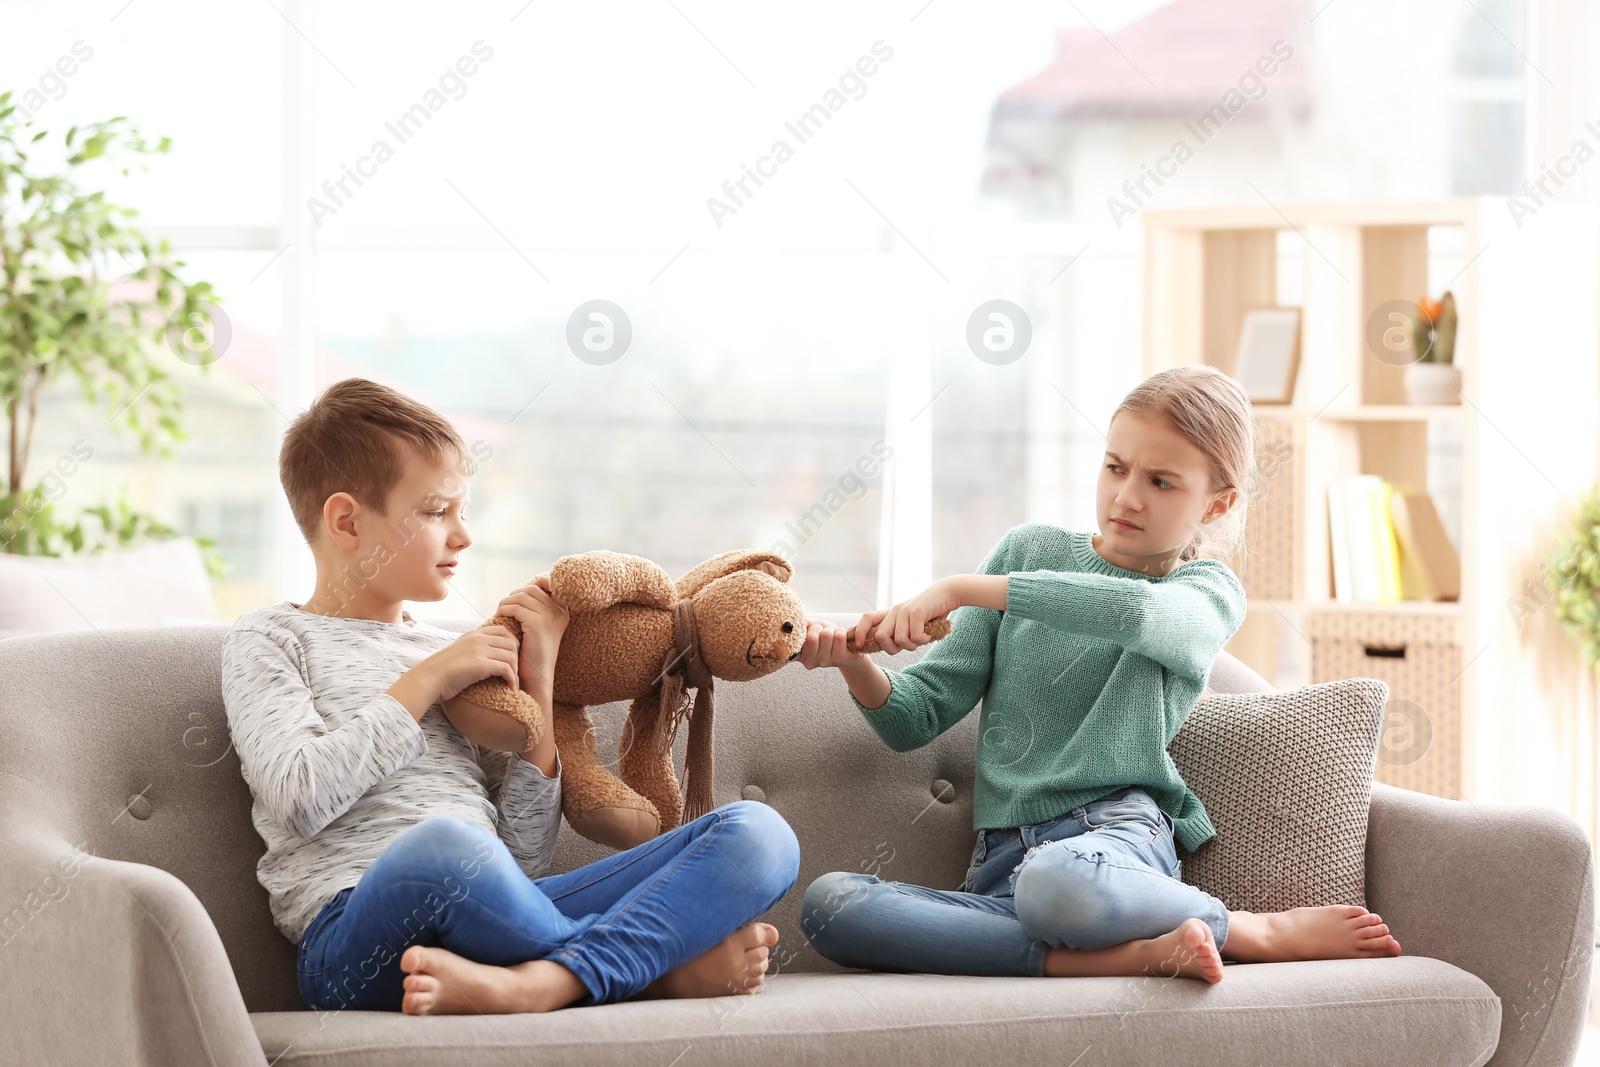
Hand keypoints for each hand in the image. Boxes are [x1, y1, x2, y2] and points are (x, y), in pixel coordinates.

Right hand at [424, 626, 519, 700]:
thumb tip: (488, 657)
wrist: (428, 678)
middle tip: (516, 672)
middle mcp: (477, 638)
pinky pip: (506, 668)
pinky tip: (510, 687)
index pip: (503, 631)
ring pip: (511, 655)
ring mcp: (479, 650)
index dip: (512, 644)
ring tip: (513, 681)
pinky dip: (512, 679)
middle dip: (518, 658)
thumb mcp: (459, 652)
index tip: (513, 659)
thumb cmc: (442, 671)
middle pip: (511, 642)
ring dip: (516, 670)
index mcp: (473, 634)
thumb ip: (473, 649)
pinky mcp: (480, 664)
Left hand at [496, 574, 569, 692]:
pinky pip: (515, 607)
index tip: (516, 599)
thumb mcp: (539, 626)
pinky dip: (504, 611)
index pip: (545, 583)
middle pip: (530, 588)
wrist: (538, 675)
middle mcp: (559, 610)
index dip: (528, 586)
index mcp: (562, 609)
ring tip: (500, 613)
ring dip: (506, 603)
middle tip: (503, 608)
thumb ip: (535, 608)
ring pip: (521, 596)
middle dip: (513, 596)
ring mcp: (550, 615)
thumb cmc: (534, 651)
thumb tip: (520, 590)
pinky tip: (499, 619)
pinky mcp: (537, 623)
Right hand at [794, 619, 867, 670]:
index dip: (794, 636)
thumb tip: (801, 620)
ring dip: (831, 630)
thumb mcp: (812, 627)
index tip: (799, 631)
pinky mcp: (841, 659)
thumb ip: (804, 624)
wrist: (847, 647)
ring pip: (827, 635)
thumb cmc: (826, 636)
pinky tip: (842, 639)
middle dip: (818, 628)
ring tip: (832, 636)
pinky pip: (840, 636)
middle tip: (821, 632)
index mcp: (797, 654)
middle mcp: (809, 662)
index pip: (789, 648)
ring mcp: (826, 662)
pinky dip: (841, 631)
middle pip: (811, 638)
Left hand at [853, 577, 962, 653]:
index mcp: (891, 613)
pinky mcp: (916, 612)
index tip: (860, 646)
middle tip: (908, 645)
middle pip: (881, 637)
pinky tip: (929, 634)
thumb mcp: (911, 622)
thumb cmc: (931, 613)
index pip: (867, 619)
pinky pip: (914, 637)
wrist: (947, 594)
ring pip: (899, 640)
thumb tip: (891, 647)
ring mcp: (905, 611)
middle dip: (892, 649)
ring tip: (922, 638)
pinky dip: (923, 640)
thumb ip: (901, 632)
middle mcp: (895, 611)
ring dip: (912, 645)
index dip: (860, 632)